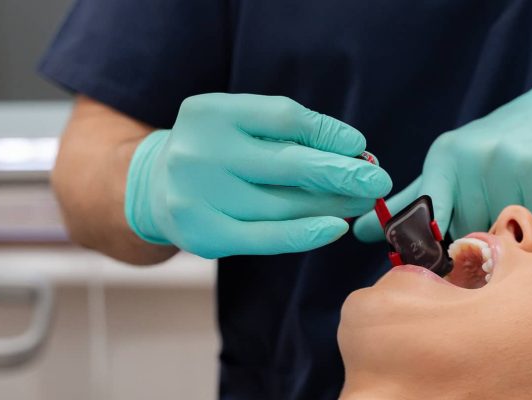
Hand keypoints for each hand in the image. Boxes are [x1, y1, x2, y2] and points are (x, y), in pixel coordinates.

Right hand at [126, 93, 391, 257]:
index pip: (283, 117)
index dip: (327, 133)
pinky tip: (334, 227)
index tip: (358, 146)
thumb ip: (289, 133)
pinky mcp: (204, 234)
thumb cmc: (215, 151)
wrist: (153, 188)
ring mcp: (197, 196)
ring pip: (284, 204)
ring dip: (332, 204)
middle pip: (288, 163)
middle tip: (378, 180)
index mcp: (211, 112)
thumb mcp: (241, 126)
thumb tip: (355, 153)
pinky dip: (305, 233)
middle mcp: (199, 151)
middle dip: (341, 173)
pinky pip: (267, 237)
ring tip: (362, 202)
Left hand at [354, 73, 531, 241]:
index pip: (426, 213)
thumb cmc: (495, 148)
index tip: (427, 260)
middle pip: (468, 232)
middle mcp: (476, 157)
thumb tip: (359, 230)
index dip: (425, 243)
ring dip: (509, 231)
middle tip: (491, 212)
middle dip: (477, 235)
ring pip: (504, 232)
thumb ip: (410, 201)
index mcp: (446, 157)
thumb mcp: (450, 164)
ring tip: (516, 199)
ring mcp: (514, 164)